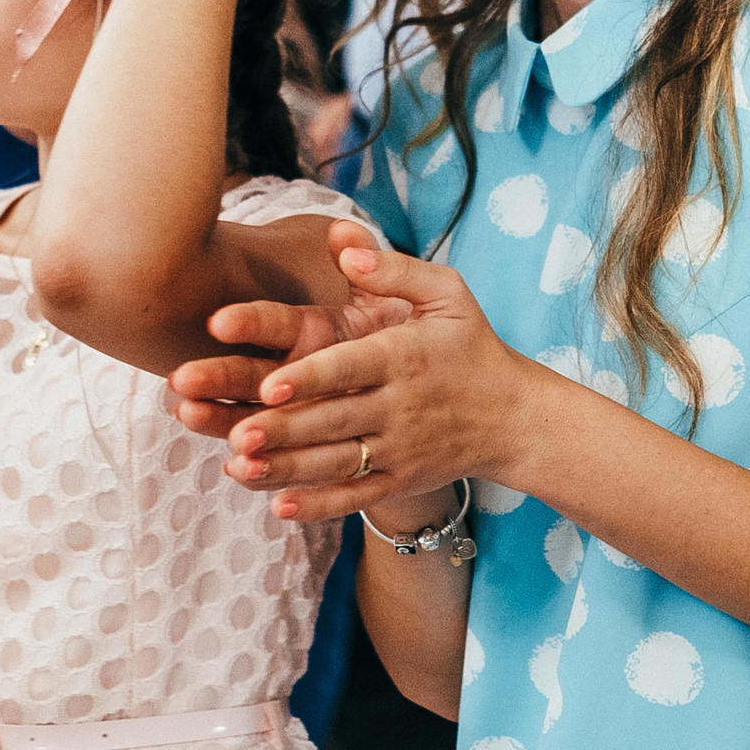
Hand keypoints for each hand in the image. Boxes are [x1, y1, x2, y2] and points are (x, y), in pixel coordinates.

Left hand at [193, 221, 538, 522]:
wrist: (515, 418)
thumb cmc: (473, 346)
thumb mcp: (449, 294)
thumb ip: (395, 268)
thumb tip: (344, 244)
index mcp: (404, 357)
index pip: (350, 368)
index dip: (309, 377)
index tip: (269, 384)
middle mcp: (399, 407)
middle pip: (332, 420)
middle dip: (282, 428)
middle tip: (234, 432)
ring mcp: (398, 449)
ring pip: (335, 462)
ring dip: (286, 468)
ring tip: (239, 468)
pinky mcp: (399, 480)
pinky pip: (355, 497)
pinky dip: (318, 505)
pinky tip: (277, 506)